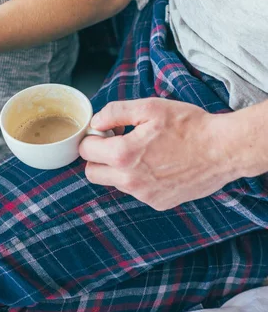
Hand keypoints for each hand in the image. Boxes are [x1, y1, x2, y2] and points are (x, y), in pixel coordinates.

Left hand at [79, 98, 237, 210]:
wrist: (225, 149)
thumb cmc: (189, 126)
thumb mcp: (149, 108)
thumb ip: (115, 112)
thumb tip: (95, 122)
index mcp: (123, 155)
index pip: (85, 150)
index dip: (94, 137)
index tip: (109, 132)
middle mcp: (130, 181)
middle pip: (92, 173)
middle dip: (98, 157)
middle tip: (118, 143)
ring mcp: (144, 195)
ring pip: (114, 183)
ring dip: (119, 169)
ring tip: (143, 152)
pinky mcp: (158, 203)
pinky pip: (136, 192)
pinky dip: (139, 179)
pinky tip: (158, 165)